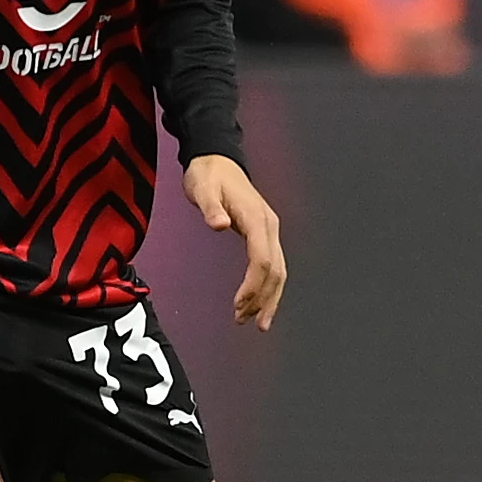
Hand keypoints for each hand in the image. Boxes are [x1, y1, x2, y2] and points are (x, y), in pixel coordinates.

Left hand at [186, 155, 286, 329]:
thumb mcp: (202, 188)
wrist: (217, 160)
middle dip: (262, 299)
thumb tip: (219, 225)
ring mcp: (269, 230)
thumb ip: (210, 207)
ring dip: (268, 298)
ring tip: (255, 322)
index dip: (253, 286)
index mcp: (256, 218)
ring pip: (278, 271)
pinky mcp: (264, 234)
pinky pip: (272, 265)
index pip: (261, 259)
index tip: (238, 305)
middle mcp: (268, 226)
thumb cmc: (208, 175)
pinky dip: (268, 287)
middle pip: (275, 271)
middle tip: (244, 321)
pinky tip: (259, 303)